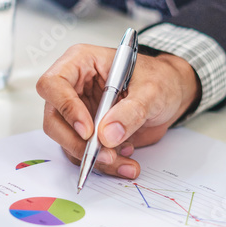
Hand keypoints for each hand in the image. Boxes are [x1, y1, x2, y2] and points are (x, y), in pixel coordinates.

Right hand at [36, 44, 199, 178]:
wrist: (171, 95)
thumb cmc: (160, 79)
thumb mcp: (151, 90)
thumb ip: (130, 111)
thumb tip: (107, 135)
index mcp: (81, 62)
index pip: (53, 83)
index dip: (66, 108)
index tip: (89, 131)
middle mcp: (74, 87)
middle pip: (54, 119)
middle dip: (77, 143)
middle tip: (105, 154)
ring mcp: (77, 111)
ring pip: (67, 141)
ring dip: (93, 158)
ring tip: (122, 160)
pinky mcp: (86, 133)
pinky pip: (84, 153)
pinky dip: (102, 164)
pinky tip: (124, 160)